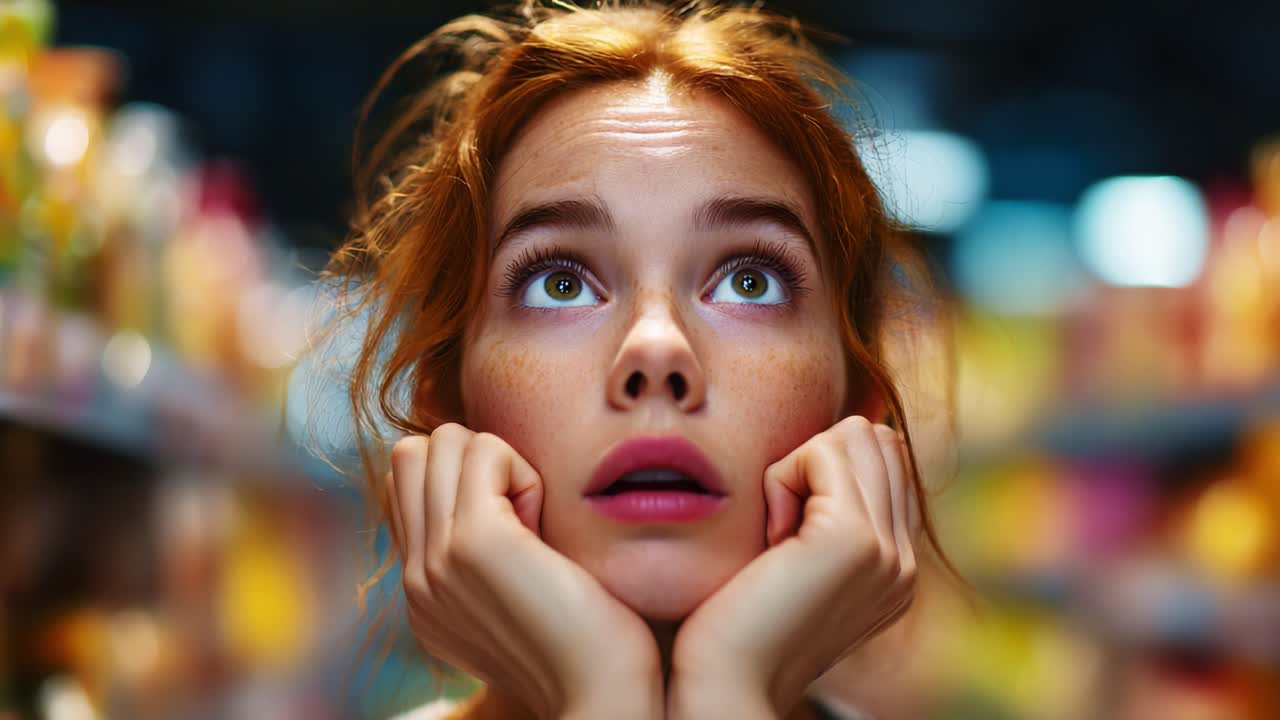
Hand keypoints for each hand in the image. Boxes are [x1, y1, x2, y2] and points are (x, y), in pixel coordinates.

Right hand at [385, 424, 662, 719]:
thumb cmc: (587, 640)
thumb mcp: (515, 595)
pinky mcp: (473, 542)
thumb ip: (485, 557)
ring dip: (498, 462)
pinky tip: (545, 521)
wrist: (600, 693)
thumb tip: (497, 500)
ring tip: (535, 516)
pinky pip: (485, 449)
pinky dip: (523, 469)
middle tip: (525, 510)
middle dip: (473, 460)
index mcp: (423, 592)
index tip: (514, 520)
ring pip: (442, 442)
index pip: (407, 487)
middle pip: (413, 454)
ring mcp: (436, 559)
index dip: (463, 479)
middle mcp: (417, 577)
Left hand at [667, 417, 919, 718]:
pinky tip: (769, 538)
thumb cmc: (733, 621)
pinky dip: (780, 478)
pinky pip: (820, 451)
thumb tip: (828, 441)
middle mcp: (904, 560)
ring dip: (797, 469)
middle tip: (778, 528)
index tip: (784, 529)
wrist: (725, 683)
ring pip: (854, 435)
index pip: (886, 457)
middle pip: (874, 437)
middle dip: (813, 462)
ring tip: (775, 534)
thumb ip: (819, 512)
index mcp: (894, 566)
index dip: (823, 468)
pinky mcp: (856, 540)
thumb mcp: (789, 559)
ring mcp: (888, 551)